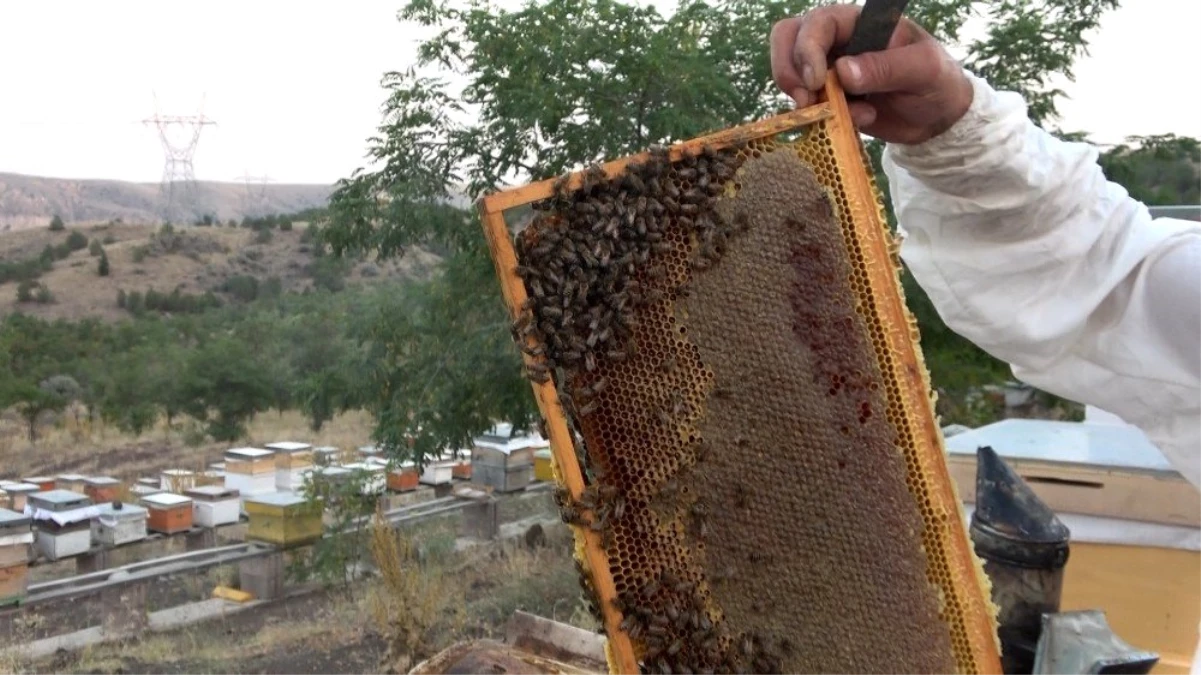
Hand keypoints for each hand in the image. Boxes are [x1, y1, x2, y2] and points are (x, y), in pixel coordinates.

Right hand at [770, 5, 972, 143]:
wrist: (938, 118)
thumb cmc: (937, 82)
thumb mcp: (924, 70)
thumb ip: (886, 67)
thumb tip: (842, 71)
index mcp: (861, 23)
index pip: (818, 23)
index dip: (807, 49)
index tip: (817, 82)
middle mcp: (839, 42)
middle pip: (788, 39)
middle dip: (788, 70)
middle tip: (804, 100)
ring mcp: (829, 70)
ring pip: (790, 72)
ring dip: (801, 98)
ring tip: (830, 114)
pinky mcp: (827, 98)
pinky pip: (804, 104)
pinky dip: (818, 117)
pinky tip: (855, 121)